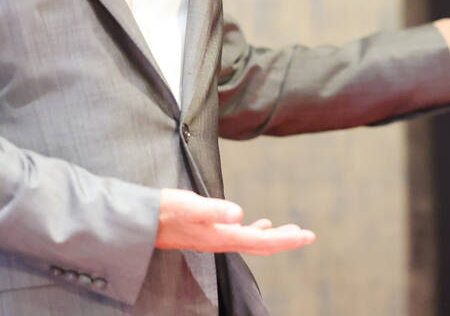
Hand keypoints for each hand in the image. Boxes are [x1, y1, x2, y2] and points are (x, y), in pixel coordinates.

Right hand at [155, 189, 315, 254]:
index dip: (286, 239)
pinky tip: (258, 224)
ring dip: (273, 237)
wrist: (141, 221)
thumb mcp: (189, 205)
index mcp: (222, 235)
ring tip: (291, 232)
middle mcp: (222, 240)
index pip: (262, 240)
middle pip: (262, 244)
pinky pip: (240, 235)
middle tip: (308, 236)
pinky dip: (255, 230)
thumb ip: (214, 209)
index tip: (307, 235)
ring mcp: (215, 237)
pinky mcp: (208, 231)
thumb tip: (239, 213)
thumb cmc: (164, 211)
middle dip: (286, 240)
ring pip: (252, 241)